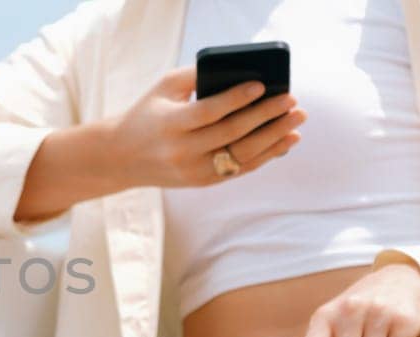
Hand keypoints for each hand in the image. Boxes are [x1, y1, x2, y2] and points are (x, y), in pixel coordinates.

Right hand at [107, 65, 305, 188]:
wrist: (123, 157)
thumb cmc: (148, 113)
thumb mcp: (163, 88)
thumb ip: (196, 76)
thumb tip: (241, 70)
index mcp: (169, 125)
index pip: (209, 112)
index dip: (237, 99)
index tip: (262, 84)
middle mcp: (181, 152)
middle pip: (232, 134)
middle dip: (266, 116)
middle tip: (292, 100)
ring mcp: (193, 171)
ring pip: (242, 155)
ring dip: (274, 137)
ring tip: (296, 120)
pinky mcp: (203, 182)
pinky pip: (240, 168)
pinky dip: (266, 155)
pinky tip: (285, 140)